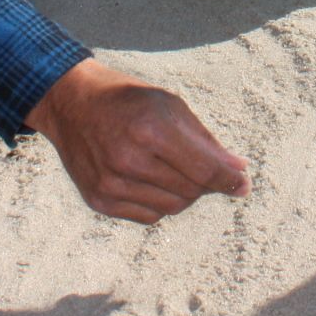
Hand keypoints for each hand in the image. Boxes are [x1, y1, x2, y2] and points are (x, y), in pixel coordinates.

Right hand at [25, 59, 248, 222]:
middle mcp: (130, 160)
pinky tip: (150, 178)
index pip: (204, 170)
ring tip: (172, 168)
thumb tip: (239, 171)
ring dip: (184, 193)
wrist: (71, 104)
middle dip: (206, 183)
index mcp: (151, 129)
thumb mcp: (169, 104)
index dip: (229, 180)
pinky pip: (149, 216)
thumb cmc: (127, 99)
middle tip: (203, 168)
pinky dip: (159, 202)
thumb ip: (205, 140)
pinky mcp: (99, 200)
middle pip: (191, 191)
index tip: (243, 184)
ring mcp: (112, 184)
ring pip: (172, 207)